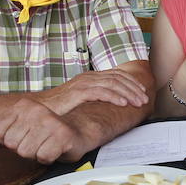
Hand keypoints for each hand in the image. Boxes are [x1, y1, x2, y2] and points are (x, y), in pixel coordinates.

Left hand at [0, 98, 84, 163]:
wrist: (78, 131)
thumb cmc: (45, 132)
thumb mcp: (17, 131)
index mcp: (22, 106)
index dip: (9, 140)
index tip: (23, 136)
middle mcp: (36, 110)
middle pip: (12, 144)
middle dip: (23, 148)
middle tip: (37, 141)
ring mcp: (50, 122)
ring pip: (26, 152)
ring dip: (36, 154)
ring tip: (45, 145)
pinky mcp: (62, 136)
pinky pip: (43, 157)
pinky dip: (48, 158)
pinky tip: (54, 149)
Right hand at [32, 68, 147, 115]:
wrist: (40, 109)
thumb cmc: (60, 107)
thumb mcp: (82, 100)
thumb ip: (96, 98)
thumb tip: (113, 103)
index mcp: (91, 77)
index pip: (117, 75)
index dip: (132, 83)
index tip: (142, 92)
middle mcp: (89, 77)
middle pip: (118, 79)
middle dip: (134, 89)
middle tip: (144, 99)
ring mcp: (84, 83)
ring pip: (113, 84)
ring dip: (128, 93)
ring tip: (138, 102)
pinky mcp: (79, 92)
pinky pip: (101, 92)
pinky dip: (114, 97)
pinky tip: (123, 103)